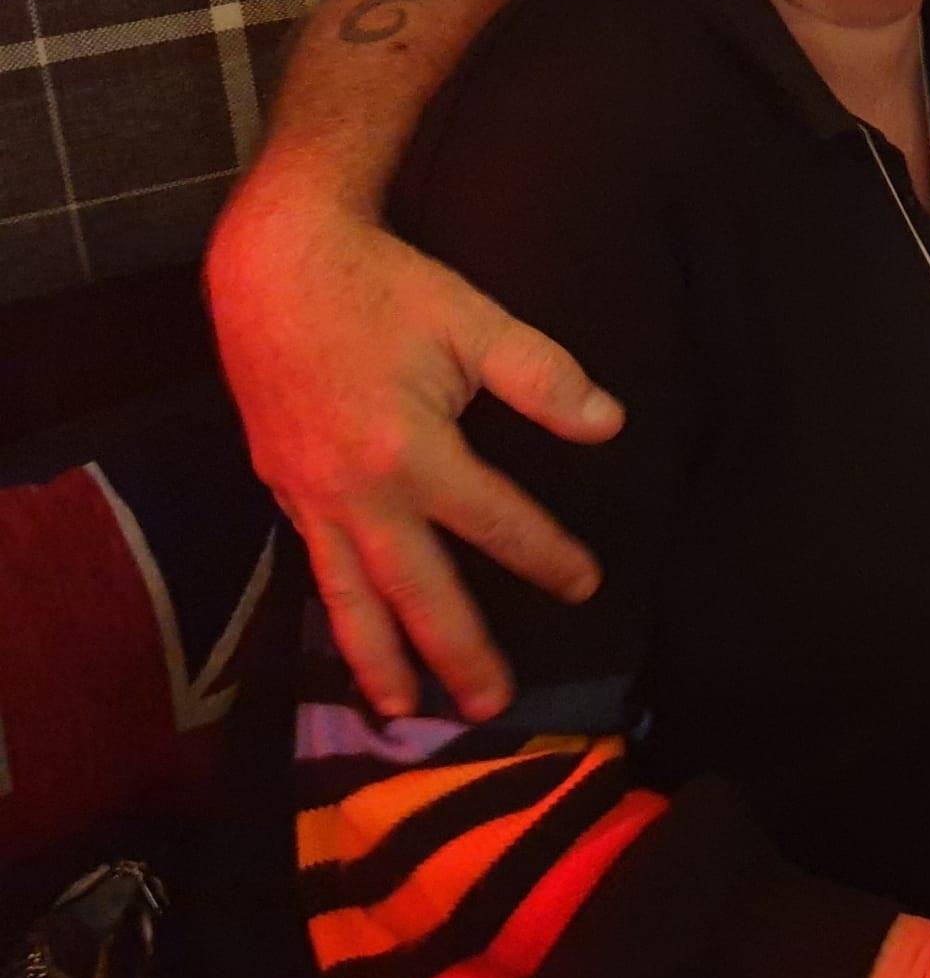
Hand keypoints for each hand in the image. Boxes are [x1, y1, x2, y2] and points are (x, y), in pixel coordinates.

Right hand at [205, 186, 622, 719]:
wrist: (273, 265)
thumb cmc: (383, 288)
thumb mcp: (474, 319)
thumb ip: (543, 377)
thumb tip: (608, 426)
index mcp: (409, 452)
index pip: (492, 521)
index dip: (545, 556)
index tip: (586, 584)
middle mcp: (354, 492)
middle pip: (413, 591)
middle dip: (456, 652)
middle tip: (493, 707)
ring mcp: (308, 496)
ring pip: (348, 597)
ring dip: (377, 659)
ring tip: (404, 712)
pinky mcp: (280, 487)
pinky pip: (313, 567)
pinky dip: (335, 610)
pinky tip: (353, 633)